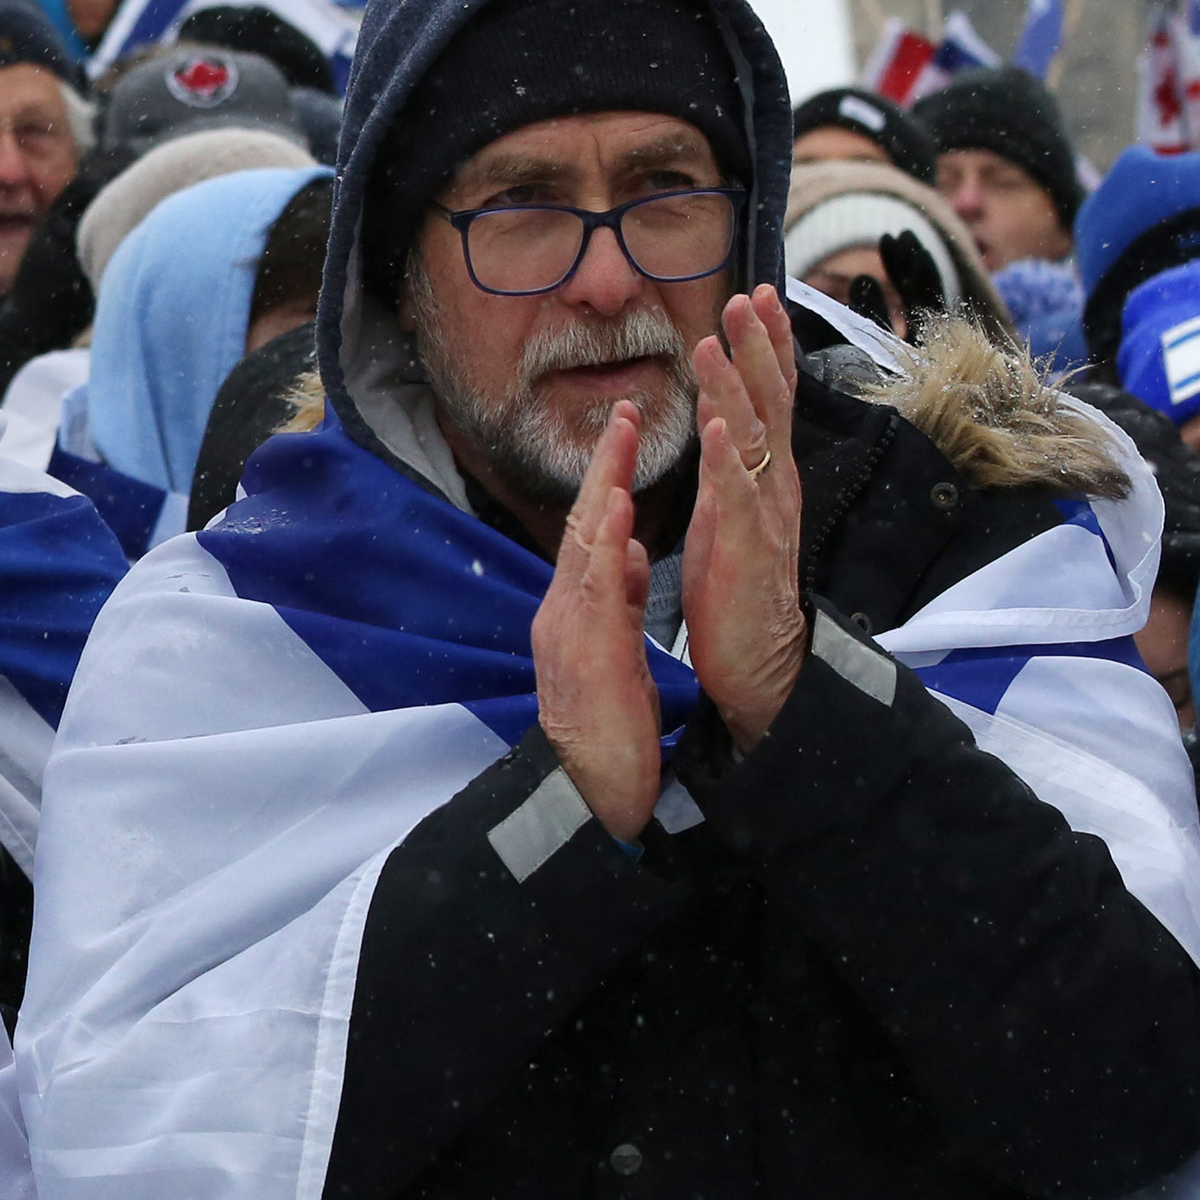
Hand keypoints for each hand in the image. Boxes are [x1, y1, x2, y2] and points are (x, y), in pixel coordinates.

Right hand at [532, 404, 663, 843]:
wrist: (588, 791)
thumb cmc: (608, 729)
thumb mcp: (618, 651)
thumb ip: (622, 600)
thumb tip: (635, 554)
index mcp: (575, 610)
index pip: (592, 534)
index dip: (608, 481)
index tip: (627, 433)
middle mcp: (564, 609)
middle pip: (583, 524)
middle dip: (604, 465)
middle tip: (623, 408)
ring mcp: (568, 627)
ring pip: (584, 545)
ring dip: (602, 486)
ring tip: (620, 436)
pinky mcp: (585, 650)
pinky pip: (596, 588)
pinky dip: (607, 543)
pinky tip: (618, 508)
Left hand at [681, 285, 807, 747]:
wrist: (763, 662)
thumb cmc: (741, 588)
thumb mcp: (733, 512)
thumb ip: (733, 465)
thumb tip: (725, 417)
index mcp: (769, 475)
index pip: (773, 397)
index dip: (769, 345)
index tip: (761, 294)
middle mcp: (776, 484)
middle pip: (772, 401)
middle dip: (760, 345)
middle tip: (749, 293)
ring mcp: (764, 512)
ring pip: (754, 436)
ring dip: (734, 386)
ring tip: (715, 341)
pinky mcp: (745, 546)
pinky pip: (737, 494)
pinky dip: (728, 456)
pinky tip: (719, 425)